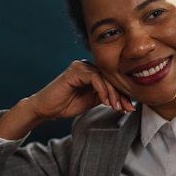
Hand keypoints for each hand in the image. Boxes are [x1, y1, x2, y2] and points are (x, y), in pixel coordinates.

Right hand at [0, 60, 134, 139]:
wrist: (46, 109)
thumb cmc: (66, 105)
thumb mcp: (92, 101)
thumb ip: (106, 96)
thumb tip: (126, 100)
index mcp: (92, 72)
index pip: (112, 80)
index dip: (123, 94)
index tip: (130, 107)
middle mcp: (87, 67)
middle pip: (111, 78)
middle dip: (121, 94)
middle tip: (127, 108)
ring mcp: (80, 67)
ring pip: (105, 77)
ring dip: (113, 94)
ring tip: (116, 107)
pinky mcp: (74, 71)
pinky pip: (94, 78)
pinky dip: (102, 90)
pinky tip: (105, 101)